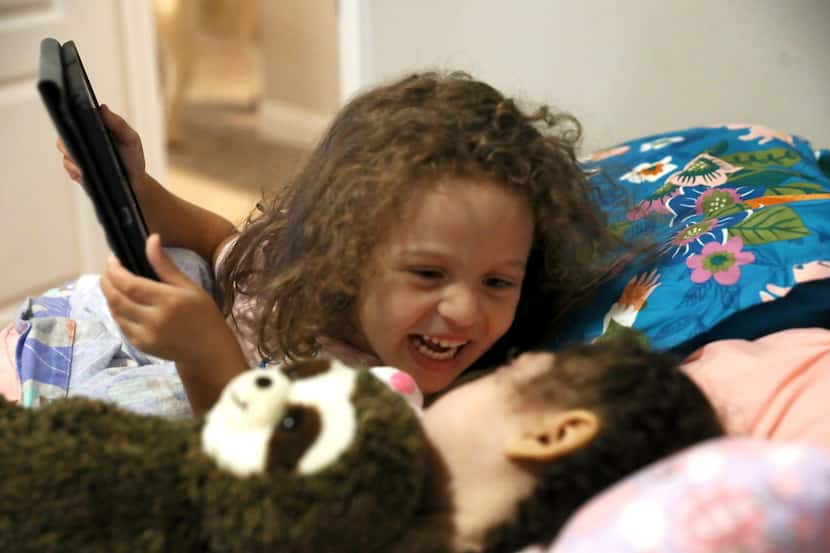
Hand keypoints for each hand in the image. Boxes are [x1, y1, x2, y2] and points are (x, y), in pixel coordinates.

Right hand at [56, 104, 145, 187]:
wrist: (135, 183)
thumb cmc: (133, 157)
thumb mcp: (130, 139)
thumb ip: (118, 124)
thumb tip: (102, 107)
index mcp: (94, 128)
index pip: (75, 118)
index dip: (71, 119)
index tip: (75, 124)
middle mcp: (83, 140)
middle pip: (65, 135)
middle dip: (68, 141)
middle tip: (78, 147)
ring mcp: (79, 155)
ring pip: (65, 153)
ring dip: (73, 158)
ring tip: (83, 164)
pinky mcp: (78, 171)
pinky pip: (69, 169)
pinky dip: (76, 171)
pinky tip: (84, 173)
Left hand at [100, 234, 238, 366]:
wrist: (208, 351)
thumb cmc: (203, 314)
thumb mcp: (189, 286)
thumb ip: (165, 265)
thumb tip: (151, 239)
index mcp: (168, 301)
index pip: (130, 284)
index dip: (115, 270)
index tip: (113, 259)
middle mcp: (154, 320)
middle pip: (117, 298)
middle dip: (107, 281)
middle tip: (109, 270)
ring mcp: (145, 335)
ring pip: (115, 312)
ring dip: (109, 295)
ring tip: (113, 283)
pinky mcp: (140, 346)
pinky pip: (121, 325)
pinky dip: (117, 311)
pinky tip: (122, 302)